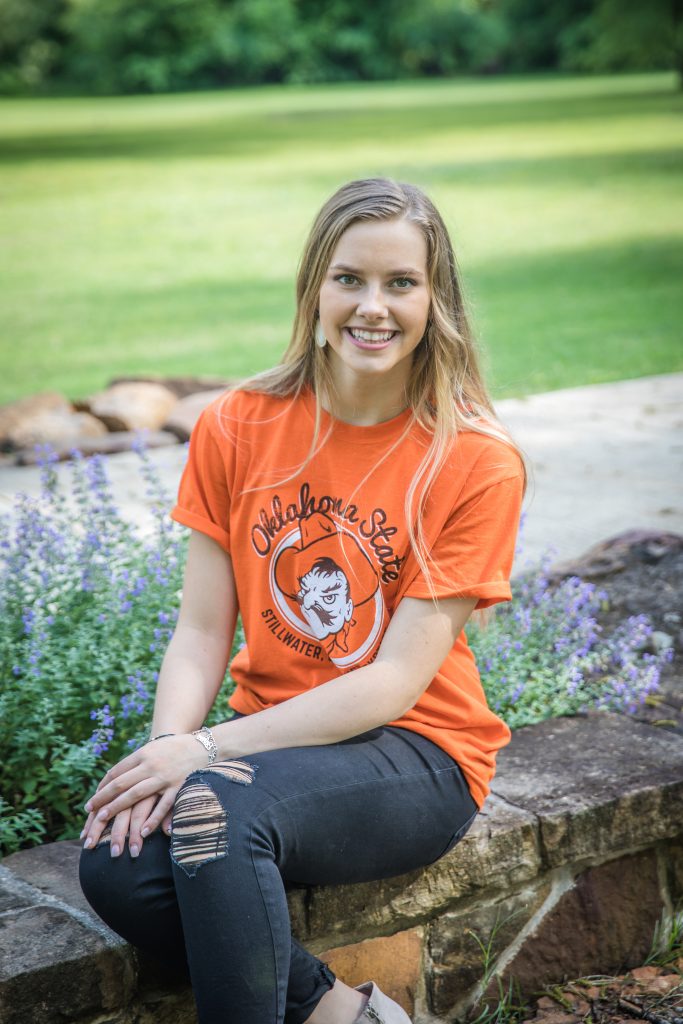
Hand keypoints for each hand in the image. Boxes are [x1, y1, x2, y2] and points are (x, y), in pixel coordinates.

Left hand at [81, 734, 207, 850]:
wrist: (205, 746)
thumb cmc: (175, 749)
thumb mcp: (153, 749)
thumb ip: (136, 763)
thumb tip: (113, 779)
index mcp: (143, 754)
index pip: (116, 772)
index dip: (102, 788)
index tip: (91, 803)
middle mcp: (151, 764)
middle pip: (121, 784)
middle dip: (103, 799)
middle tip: (90, 813)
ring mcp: (164, 776)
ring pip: (136, 794)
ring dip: (117, 807)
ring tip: (103, 820)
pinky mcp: (179, 787)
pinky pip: (163, 805)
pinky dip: (152, 819)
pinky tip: (142, 832)